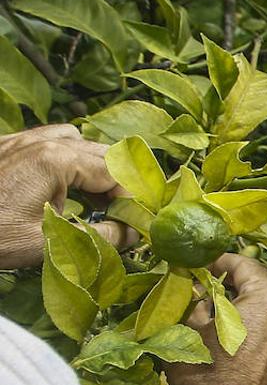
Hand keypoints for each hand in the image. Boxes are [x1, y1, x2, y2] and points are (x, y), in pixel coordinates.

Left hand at [0, 124, 132, 268]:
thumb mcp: (50, 243)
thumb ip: (101, 237)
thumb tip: (133, 233)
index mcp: (55, 160)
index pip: (114, 173)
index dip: (131, 200)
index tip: (136, 225)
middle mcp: (40, 142)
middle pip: (99, 153)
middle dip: (116, 184)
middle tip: (121, 216)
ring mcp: (21, 141)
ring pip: (74, 141)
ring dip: (91, 167)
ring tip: (93, 199)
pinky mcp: (7, 148)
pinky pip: (47, 141)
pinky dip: (64, 160)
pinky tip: (60, 186)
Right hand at [165, 254, 266, 384]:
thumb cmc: (206, 372)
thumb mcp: (190, 326)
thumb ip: (199, 299)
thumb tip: (201, 288)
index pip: (246, 265)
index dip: (221, 260)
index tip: (204, 263)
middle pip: (266, 282)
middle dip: (240, 279)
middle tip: (213, 281)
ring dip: (251, 300)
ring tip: (222, 305)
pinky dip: (260, 322)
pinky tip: (238, 329)